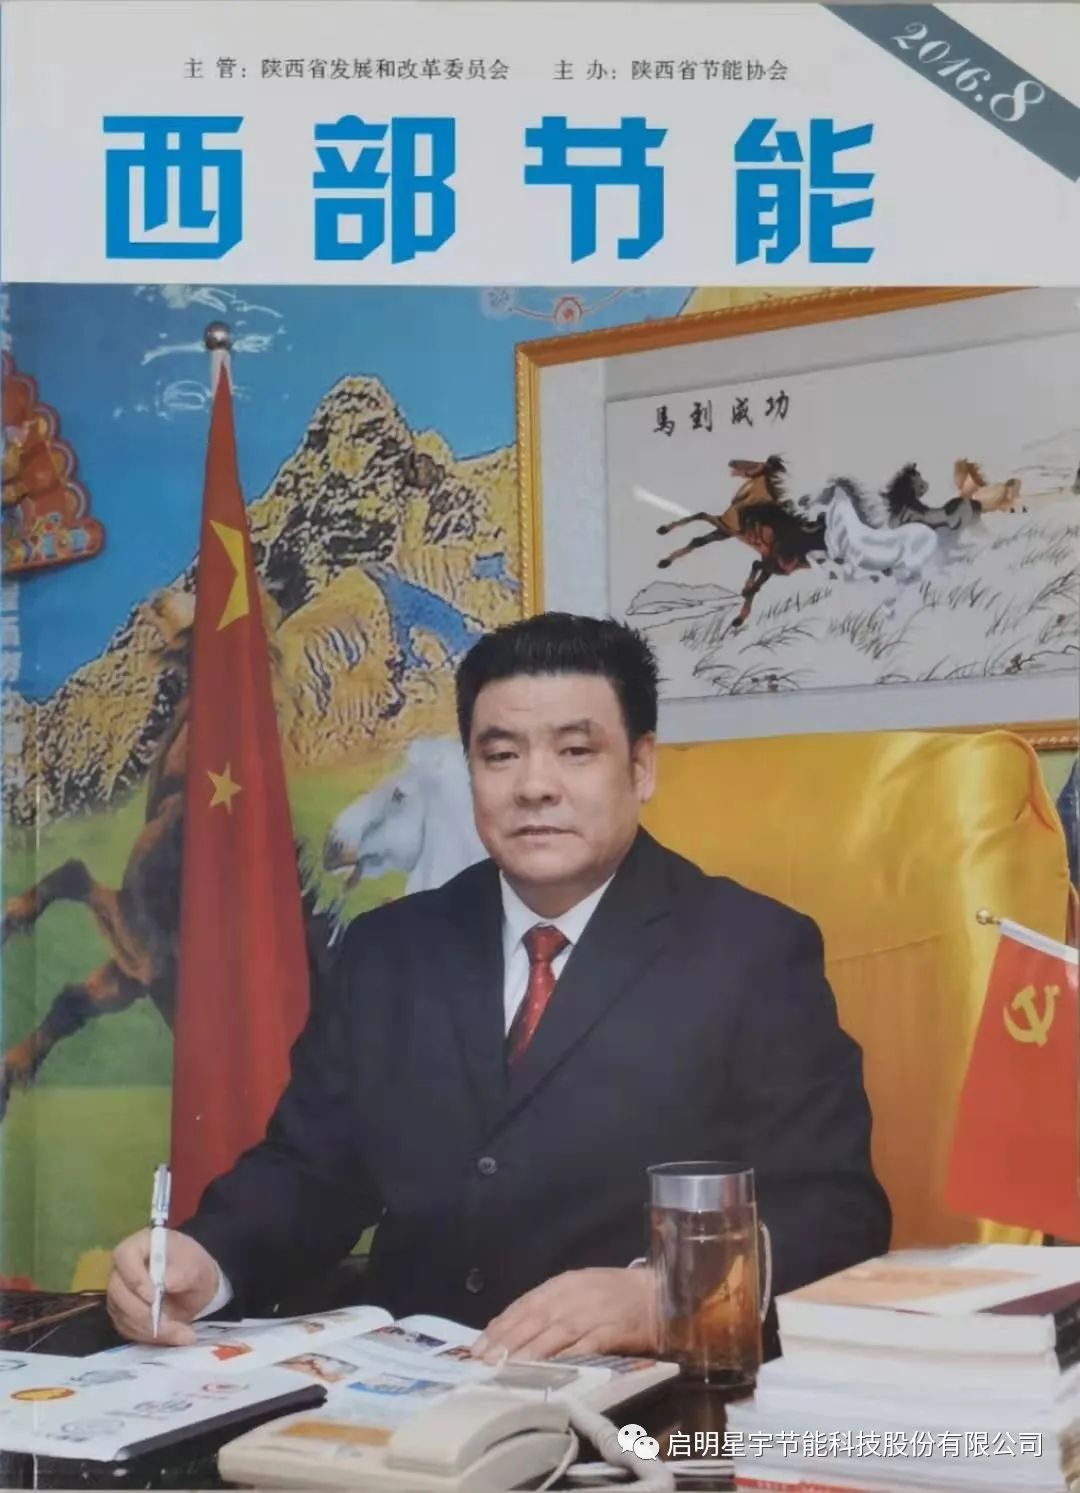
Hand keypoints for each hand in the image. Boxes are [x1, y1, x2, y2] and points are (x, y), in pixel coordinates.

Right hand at [106, 1228, 219, 1346]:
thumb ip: (180, 1272)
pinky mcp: (122, 1314)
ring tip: (182, 1334)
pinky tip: (173, 1336)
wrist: (194, 1285)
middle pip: (117, 1292)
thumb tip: (164, 1283)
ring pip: (122, 1315)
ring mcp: (119, 1292)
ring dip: (150, 1330)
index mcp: (139, 1245)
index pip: (124, 1257)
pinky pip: (128, 1329)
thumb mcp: (195, 1265)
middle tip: (169, 1324)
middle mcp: (122, 1268)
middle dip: (142, 1313)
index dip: (135, 1279)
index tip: (154, 1298)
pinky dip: (149, 1337)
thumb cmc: (193, 1266)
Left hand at [472, 1267, 657, 1363]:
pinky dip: (567, 1358)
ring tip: (507, 1368)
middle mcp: (573, 1296)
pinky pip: (586, 1346)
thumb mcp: (578, 1290)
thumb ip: (548, 1306)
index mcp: (562, 1284)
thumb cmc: (614, 1294)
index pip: (523, 1306)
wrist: (659, 1292)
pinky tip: (550, 1371)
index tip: (478, 1347)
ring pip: (554, 1334)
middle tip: (484, 1362)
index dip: (500, 1327)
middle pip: (534, 1320)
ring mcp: (593, 1313)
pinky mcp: (612, 1331)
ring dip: (529, 1352)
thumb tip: (512, 1330)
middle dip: (506, 1342)